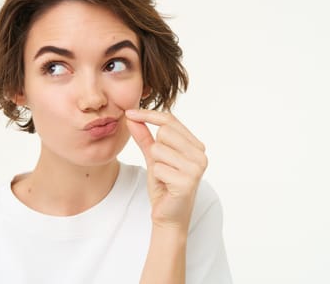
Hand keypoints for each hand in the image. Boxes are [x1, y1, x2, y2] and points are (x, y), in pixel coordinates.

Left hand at [125, 109, 207, 230]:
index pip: (170, 120)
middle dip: (154, 148)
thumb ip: (144, 137)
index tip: (129, 113)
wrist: (168, 216)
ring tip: (164, 177)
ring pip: (159, 149)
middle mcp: (200, 154)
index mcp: (195, 146)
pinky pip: (158, 167)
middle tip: (161, 166)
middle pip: (164, 132)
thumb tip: (132, 117)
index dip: (148, 115)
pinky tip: (165, 186)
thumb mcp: (153, 158)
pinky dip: (156, 176)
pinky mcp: (188, 181)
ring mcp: (196, 168)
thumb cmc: (163, 186)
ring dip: (155, 164)